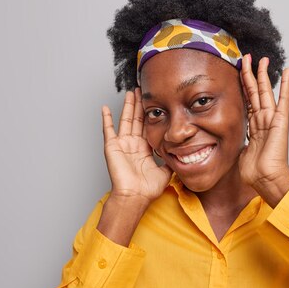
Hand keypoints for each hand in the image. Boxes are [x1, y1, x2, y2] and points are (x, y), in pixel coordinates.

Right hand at [101, 88, 171, 203]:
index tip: (154, 102)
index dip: (150, 115)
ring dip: (128, 106)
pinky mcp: (112, 146)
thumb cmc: (147, 189)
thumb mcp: (166, 172)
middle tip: (142, 91)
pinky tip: (105, 108)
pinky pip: (108, 130)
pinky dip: (106, 118)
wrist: (135, 196)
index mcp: (144, 149)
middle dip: (140, 105)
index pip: (147, 127)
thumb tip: (182, 155)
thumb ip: (171, 161)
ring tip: (130, 93)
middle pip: (137, 119)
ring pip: (125, 120)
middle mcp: (132, 145)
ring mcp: (122, 144)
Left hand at [238, 55, 288, 206]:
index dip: (244, 86)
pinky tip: (288, 71)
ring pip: (266, 92)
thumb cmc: (255, 171)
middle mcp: (264, 120)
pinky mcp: (281, 121)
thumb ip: (238, 142)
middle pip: (256, 92)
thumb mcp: (240, 152)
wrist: (266, 179)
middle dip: (251, 74)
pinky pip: (284, 100)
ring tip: (263, 59)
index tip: (240, 72)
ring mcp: (273, 119)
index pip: (248, 101)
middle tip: (248, 58)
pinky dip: (286, 85)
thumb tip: (230, 142)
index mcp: (255, 126)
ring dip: (263, 75)